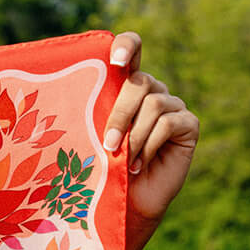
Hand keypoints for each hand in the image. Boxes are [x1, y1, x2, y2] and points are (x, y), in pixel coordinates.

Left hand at [104, 32, 199, 249]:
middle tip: (108, 144)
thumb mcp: (90, 136)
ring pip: (154, 103)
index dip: (126, 46)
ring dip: (134, 134)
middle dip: (120, 113)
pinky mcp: (188, 124)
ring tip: (121, 159)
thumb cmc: (100, 167)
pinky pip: (170, 122)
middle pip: (139, 82)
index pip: (131, 48)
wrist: (124, 203)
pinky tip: (139, 164)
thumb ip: (89, 110)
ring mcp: (172, 106)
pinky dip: (150, 144)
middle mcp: (151, 91)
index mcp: (125, 85)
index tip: (114, 60)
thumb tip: (61, 91)